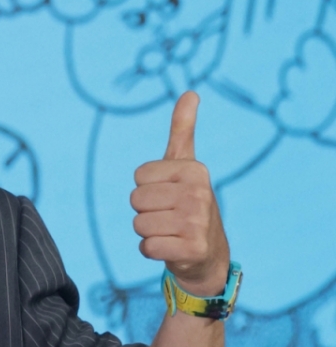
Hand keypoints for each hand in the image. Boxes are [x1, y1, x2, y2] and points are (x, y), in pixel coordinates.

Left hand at [130, 91, 229, 294]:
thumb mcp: (186, 165)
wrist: (209, 254)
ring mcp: (198, 222)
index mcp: (195, 170)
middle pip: (136, 201)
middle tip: (168, 217)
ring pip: (138, 225)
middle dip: (145, 212)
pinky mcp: (192, 249)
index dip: (147, 189)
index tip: (168, 195)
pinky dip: (152, 250)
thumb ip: (183, 129)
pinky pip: (146, 247)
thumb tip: (190, 92)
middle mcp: (199, 193)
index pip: (139, 177)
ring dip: (148, 232)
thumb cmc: (189, 204)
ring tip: (170, 232)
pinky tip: (171, 248)